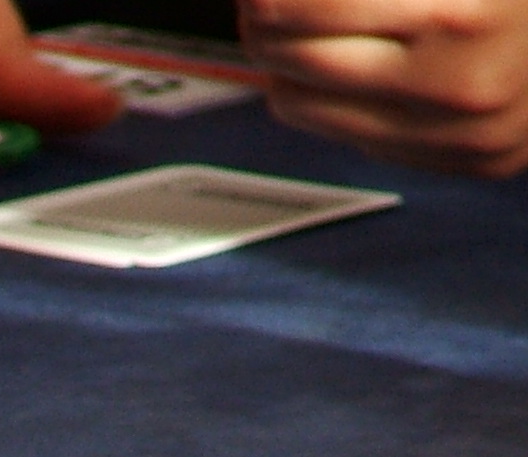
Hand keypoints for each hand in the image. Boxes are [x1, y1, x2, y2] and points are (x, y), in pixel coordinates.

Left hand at [245, 0, 527, 175]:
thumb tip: (269, 1)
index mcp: (454, 13)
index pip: (293, 11)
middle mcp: (458, 83)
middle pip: (285, 58)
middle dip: (263, 19)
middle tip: (266, 1)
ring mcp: (463, 135)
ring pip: (299, 104)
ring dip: (284, 61)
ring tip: (301, 24)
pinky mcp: (470, 162)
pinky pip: (348, 135)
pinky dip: (330, 95)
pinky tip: (351, 59)